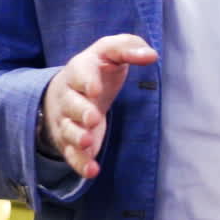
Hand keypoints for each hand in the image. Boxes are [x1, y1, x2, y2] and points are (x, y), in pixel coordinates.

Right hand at [39, 34, 156, 177]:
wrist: (72, 87)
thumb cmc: (99, 66)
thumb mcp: (112, 50)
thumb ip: (130, 47)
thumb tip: (151, 55)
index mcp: (80, 70)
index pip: (80, 73)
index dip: (86, 81)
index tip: (94, 90)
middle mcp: (69, 96)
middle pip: (71, 104)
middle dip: (80, 112)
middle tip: (93, 118)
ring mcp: (67, 120)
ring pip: (67, 130)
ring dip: (77, 137)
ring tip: (87, 142)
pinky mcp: (71, 141)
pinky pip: (72, 154)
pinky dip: (80, 163)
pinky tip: (92, 171)